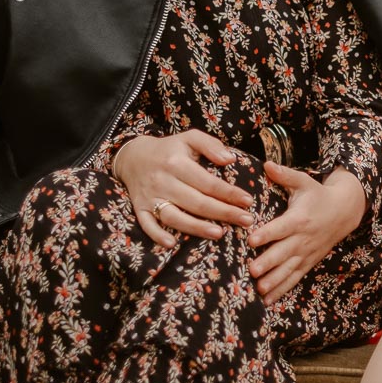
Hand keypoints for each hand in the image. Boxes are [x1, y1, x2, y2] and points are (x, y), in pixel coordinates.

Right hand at [113, 130, 253, 248]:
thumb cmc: (169, 149)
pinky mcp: (139, 208)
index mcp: (177, 163)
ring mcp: (150, 197)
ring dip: (196, 227)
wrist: (133, 156)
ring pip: (174, 216)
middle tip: (247, 220)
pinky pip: (147, 224)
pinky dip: (157, 235)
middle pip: (196, 202)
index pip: (208, 183)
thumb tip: (230, 159)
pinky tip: (172, 244)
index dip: (229, 193)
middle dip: (223, 213)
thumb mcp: (190, 138)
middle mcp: (163, 181)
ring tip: (219, 234)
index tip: (248, 201)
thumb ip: (211, 145)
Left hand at [247, 164, 366, 303]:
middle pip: (284, 252)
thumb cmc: (317, 195)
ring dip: (275, 280)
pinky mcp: (308, 262)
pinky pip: (295, 278)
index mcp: (299, 218)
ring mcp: (306, 253)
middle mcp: (302, 238)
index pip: (281, 227)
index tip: (251, 239)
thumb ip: (284, 175)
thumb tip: (266, 164)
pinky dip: (283, 289)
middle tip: (253, 270)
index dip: (267, 233)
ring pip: (289, 269)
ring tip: (260, 289)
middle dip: (269, 262)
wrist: (344, 211)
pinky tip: (267, 300)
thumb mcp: (303, 182)